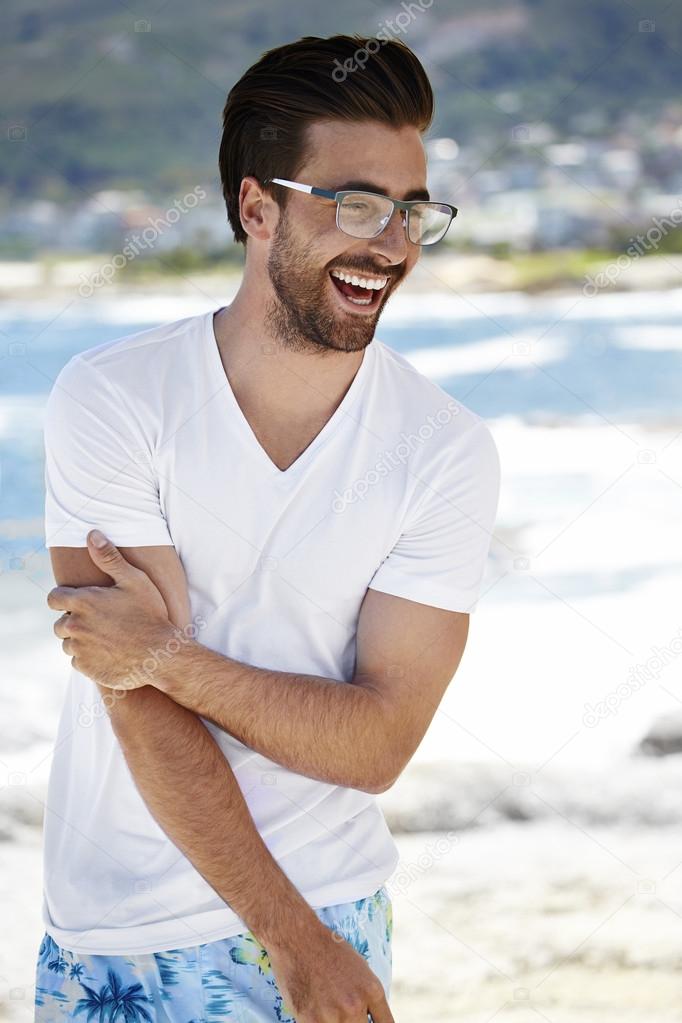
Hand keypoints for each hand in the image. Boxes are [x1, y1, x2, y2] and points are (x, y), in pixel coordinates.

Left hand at [47, 529, 179, 688]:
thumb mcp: (134, 580)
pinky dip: (89, 658)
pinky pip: (78, 661)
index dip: (64, 599)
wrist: (160, 654)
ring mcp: (79, 649)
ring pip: (68, 643)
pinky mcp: (86, 668)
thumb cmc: (150, 614)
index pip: (53, 599)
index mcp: (82, 603)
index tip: (80, 602)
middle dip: (73, 620)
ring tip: (106, 637)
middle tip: (99, 621)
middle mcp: (75, 626)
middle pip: (59, 623)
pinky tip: (109, 652)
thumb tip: (91, 534)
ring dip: (80, 640)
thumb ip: (109, 557)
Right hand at [265, 916, 393, 1022]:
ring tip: (325, 1006)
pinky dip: (318, 1022)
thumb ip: (367, 996)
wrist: (298, 938)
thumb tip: (369, 1018)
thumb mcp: (359, 968)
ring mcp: (333, 1015)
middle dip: (353, 1021)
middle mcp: (356, 1005)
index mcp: (372, 990)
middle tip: (341, 1008)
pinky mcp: (311, 1021)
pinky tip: (314, 1010)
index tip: (366, 1021)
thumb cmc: (328, 949)